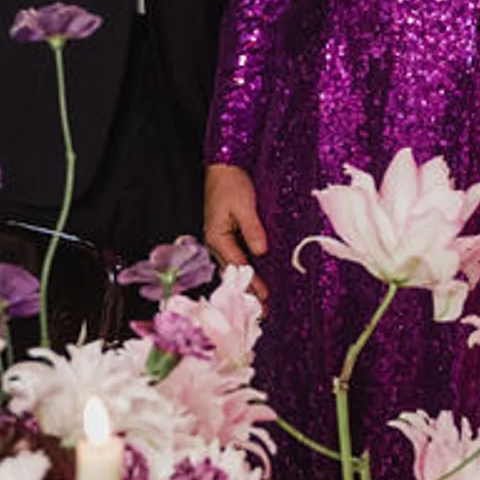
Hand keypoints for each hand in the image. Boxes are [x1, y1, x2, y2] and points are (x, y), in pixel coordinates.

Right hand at [204, 165, 269, 299]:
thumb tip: (261, 251)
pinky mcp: (225, 235)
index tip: (263, 297)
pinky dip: (245, 269)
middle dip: (246, 290)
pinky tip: (254, 277)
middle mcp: (215, 242)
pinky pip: (235, 257)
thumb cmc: (230, 184)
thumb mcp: (244, 205)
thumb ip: (252, 229)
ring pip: (233, 267)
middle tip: (261, 311)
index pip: (237, 265)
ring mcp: (220, 240)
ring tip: (259, 301)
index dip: (250, 282)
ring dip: (246, 282)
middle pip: (233, 271)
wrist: (222, 168)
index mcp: (217, 237)